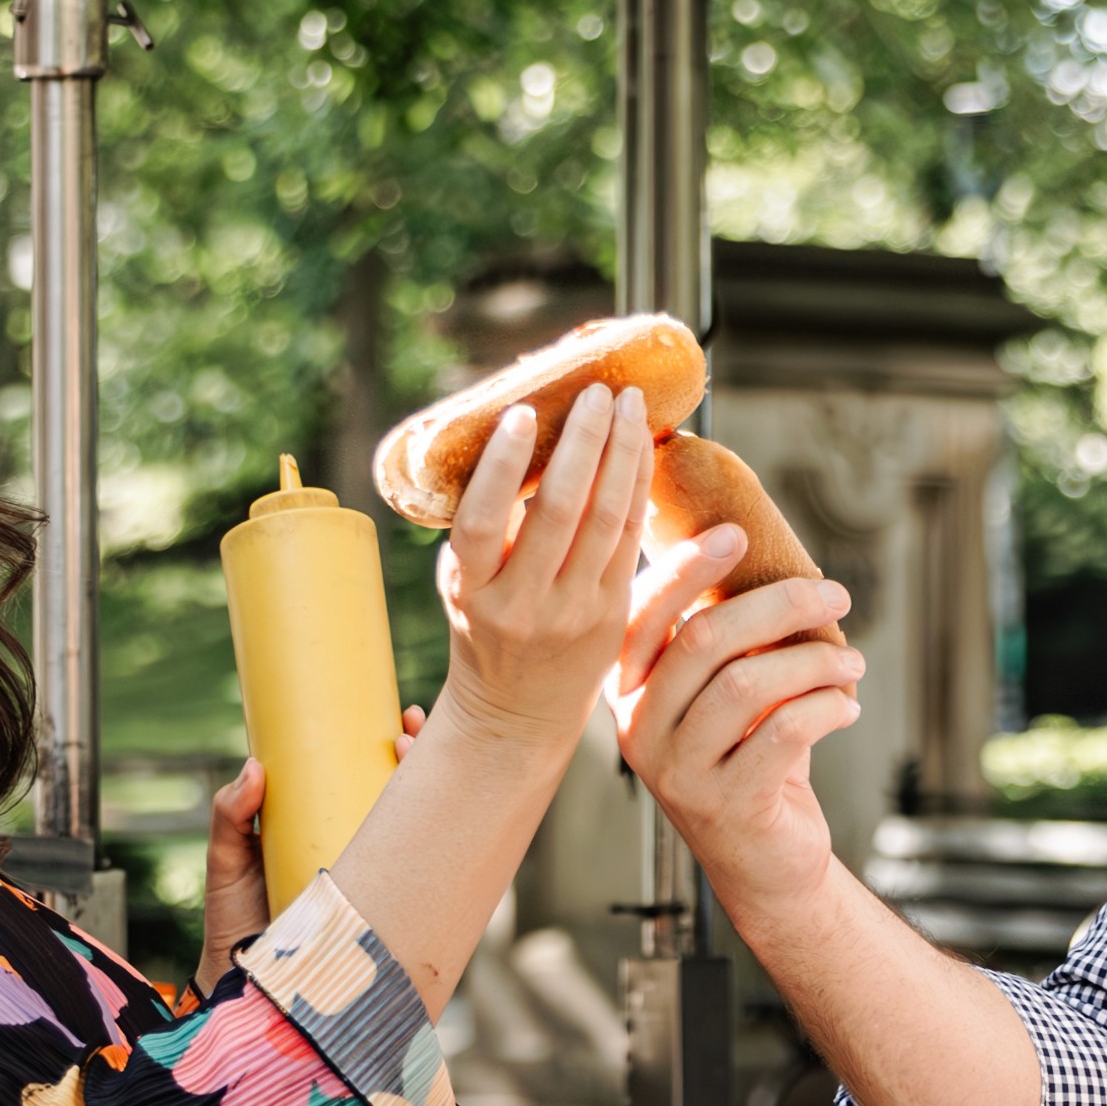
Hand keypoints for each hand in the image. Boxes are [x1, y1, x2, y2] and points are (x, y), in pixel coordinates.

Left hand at [201, 710, 429, 972]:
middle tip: (412, 733)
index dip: (387, 744)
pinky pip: (420, 882)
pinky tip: (458, 829)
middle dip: (421, 758)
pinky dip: (445, 856)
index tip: (398, 717)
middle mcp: (357, 848)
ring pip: (415, 832)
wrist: (245, 983)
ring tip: (421, 761)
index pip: (364, 775)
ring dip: (434, 793)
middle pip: (400, 794)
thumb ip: (230, 813)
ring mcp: (374, 880)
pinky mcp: (384, 912)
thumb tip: (256, 767)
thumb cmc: (233, 917)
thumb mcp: (226, 857)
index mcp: (324, 825)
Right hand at [432, 390, 655, 750]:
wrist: (516, 714)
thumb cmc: (484, 628)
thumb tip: (518, 434)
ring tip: (627, 404)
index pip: (481, 524)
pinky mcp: (612, 616)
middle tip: (597, 392)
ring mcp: (573, 614)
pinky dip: (638, 488)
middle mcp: (522, 605)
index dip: (503, 468)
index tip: (523, 414)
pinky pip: (631, 541)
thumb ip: (486, 528)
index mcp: (471, 592)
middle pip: (559, 514)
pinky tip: (641, 447)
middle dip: (584, 444)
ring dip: (622, 455)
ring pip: (606, 523)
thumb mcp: (464, 585)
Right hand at [611, 531, 860, 907]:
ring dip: (813, 660)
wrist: (765, 863)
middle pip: (703, 640)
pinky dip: (826, 707)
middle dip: (778, 604)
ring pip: (746, 684)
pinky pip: (783, 732)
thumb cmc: (749, 759)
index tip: (736, 534)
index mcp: (628, 690)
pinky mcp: (727, 805)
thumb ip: (726, 638)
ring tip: (850, 660)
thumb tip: (765, 551)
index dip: (686, 568)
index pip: (644, 615)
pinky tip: (847, 705)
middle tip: (834, 592)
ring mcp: (678, 772)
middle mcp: (639, 729)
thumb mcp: (725, 695)